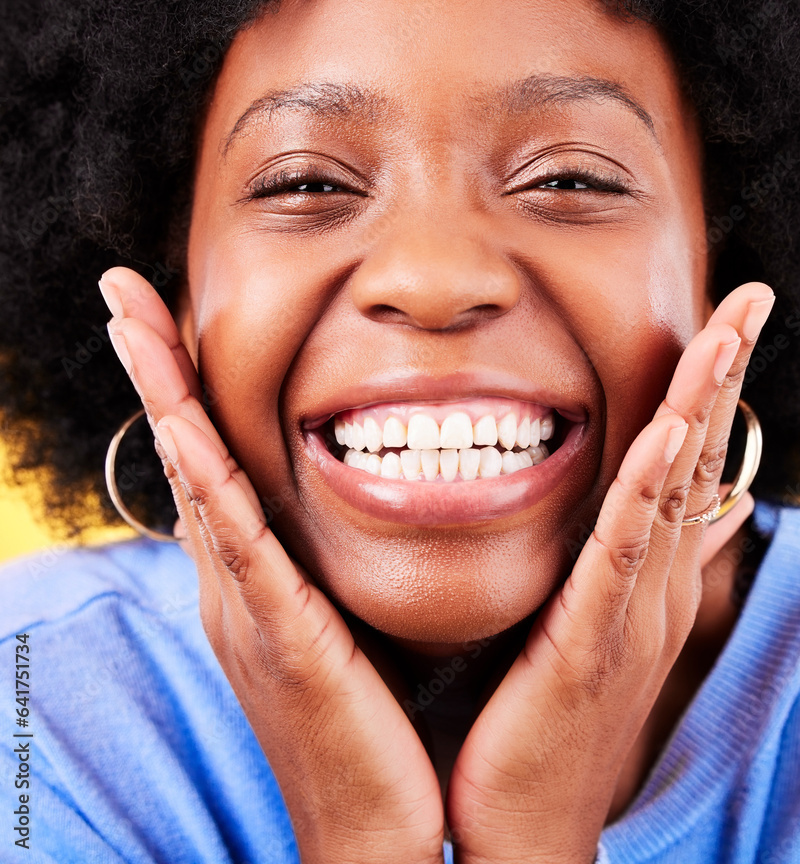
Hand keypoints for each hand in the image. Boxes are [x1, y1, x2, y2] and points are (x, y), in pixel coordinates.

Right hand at [98, 266, 444, 863]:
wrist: (374, 825)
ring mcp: (248, 610)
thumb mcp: (338, 619)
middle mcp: (235, 584)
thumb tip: (333, 503)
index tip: (163, 316)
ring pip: (198, 485)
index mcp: (254, 576)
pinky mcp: (281, 640)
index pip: (210, 461)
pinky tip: (184, 428)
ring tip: (133, 325)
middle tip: (122, 291)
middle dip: (154, 370)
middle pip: (186, 456)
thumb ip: (324, 561)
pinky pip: (242, 549)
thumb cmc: (368, 720)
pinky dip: (208, 484)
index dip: (182, 386)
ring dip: (165, 399)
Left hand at [445, 281, 774, 863]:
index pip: (685, 463)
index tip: (726, 318)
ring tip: (726, 332)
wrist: (521, 826)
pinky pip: (622, 553)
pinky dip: (648, 491)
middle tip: (752, 297)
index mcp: (643, 578)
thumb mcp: (583, 624)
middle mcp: (653, 588)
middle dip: (724, 375)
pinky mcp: (592, 642)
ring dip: (700, 408)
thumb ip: (614, 562)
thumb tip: (646, 510)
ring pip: (673, 492)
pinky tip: (668, 434)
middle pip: (697, 462)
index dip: (709, 389)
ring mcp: (632, 615)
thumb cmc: (539, 720)